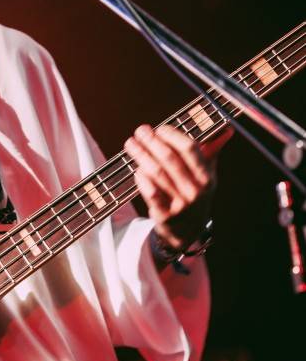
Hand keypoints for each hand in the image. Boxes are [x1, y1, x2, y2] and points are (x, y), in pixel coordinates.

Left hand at [124, 123, 231, 249]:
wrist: (188, 231)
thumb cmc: (194, 196)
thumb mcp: (206, 176)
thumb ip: (212, 152)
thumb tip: (227, 130)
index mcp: (206, 177)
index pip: (190, 149)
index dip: (172, 135)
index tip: (160, 129)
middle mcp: (195, 190)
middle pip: (170, 159)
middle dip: (152, 142)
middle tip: (140, 131)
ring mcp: (180, 204)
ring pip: (157, 174)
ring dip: (142, 155)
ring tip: (131, 144)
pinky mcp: (165, 216)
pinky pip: (151, 193)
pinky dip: (142, 179)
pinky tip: (136, 169)